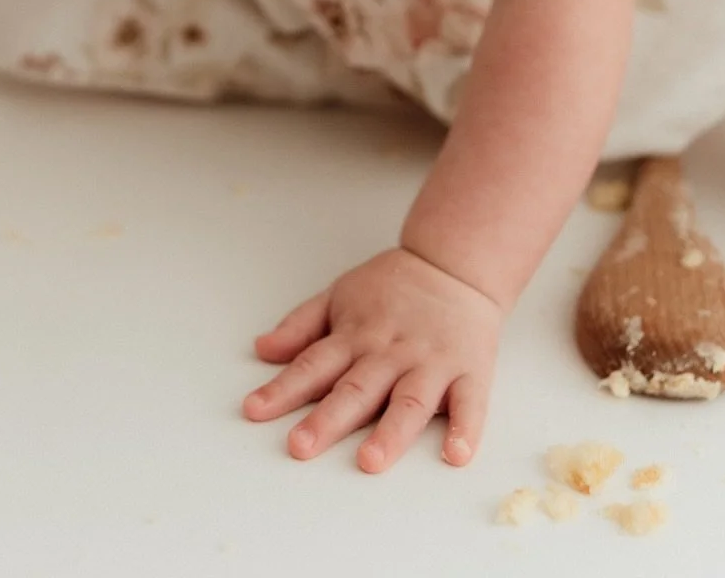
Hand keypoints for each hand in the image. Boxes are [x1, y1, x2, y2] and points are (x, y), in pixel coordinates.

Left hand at [242, 246, 502, 473]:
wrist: (454, 264)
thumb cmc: (394, 286)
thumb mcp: (340, 295)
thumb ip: (301, 326)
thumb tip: (262, 349)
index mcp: (356, 335)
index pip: (313, 364)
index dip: (282, 388)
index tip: (254, 410)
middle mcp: (390, 352)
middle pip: (356, 389)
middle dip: (327, 419)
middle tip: (300, 446)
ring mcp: (431, 363)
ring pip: (409, 401)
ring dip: (390, 432)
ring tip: (370, 460)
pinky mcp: (469, 371)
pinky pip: (470, 404)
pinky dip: (466, 429)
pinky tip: (456, 454)